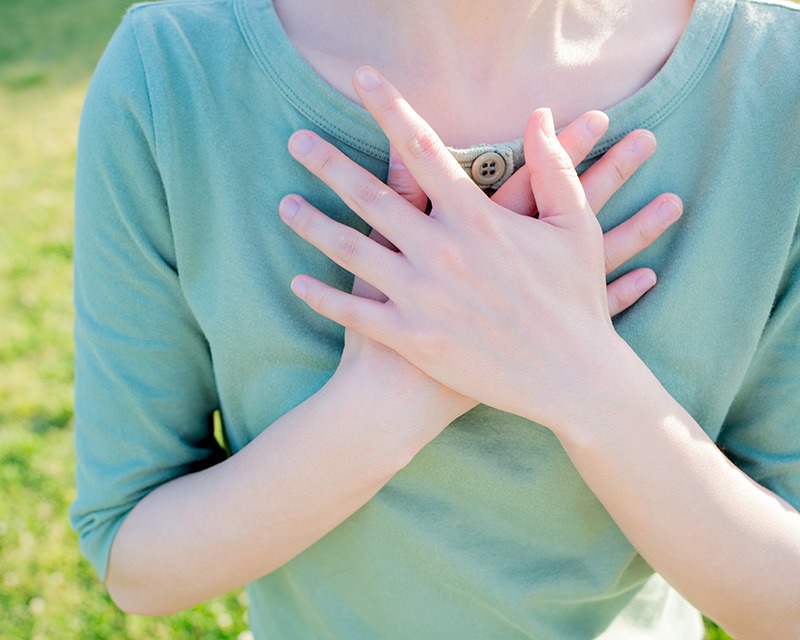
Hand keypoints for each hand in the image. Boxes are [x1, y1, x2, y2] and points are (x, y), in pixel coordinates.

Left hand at [281, 67, 679, 430]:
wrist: (571, 378)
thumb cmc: (576, 301)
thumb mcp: (577, 228)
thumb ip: (554, 168)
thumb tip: (539, 116)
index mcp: (478, 219)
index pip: (421, 148)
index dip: (389, 108)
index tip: (362, 80)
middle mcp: (442, 252)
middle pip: (371, 195)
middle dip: (329, 163)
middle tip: (296, 140)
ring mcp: (423, 297)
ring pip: (352, 251)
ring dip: (314, 225)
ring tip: (286, 205)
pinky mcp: (414, 338)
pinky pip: (356, 313)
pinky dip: (323, 297)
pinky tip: (298, 282)